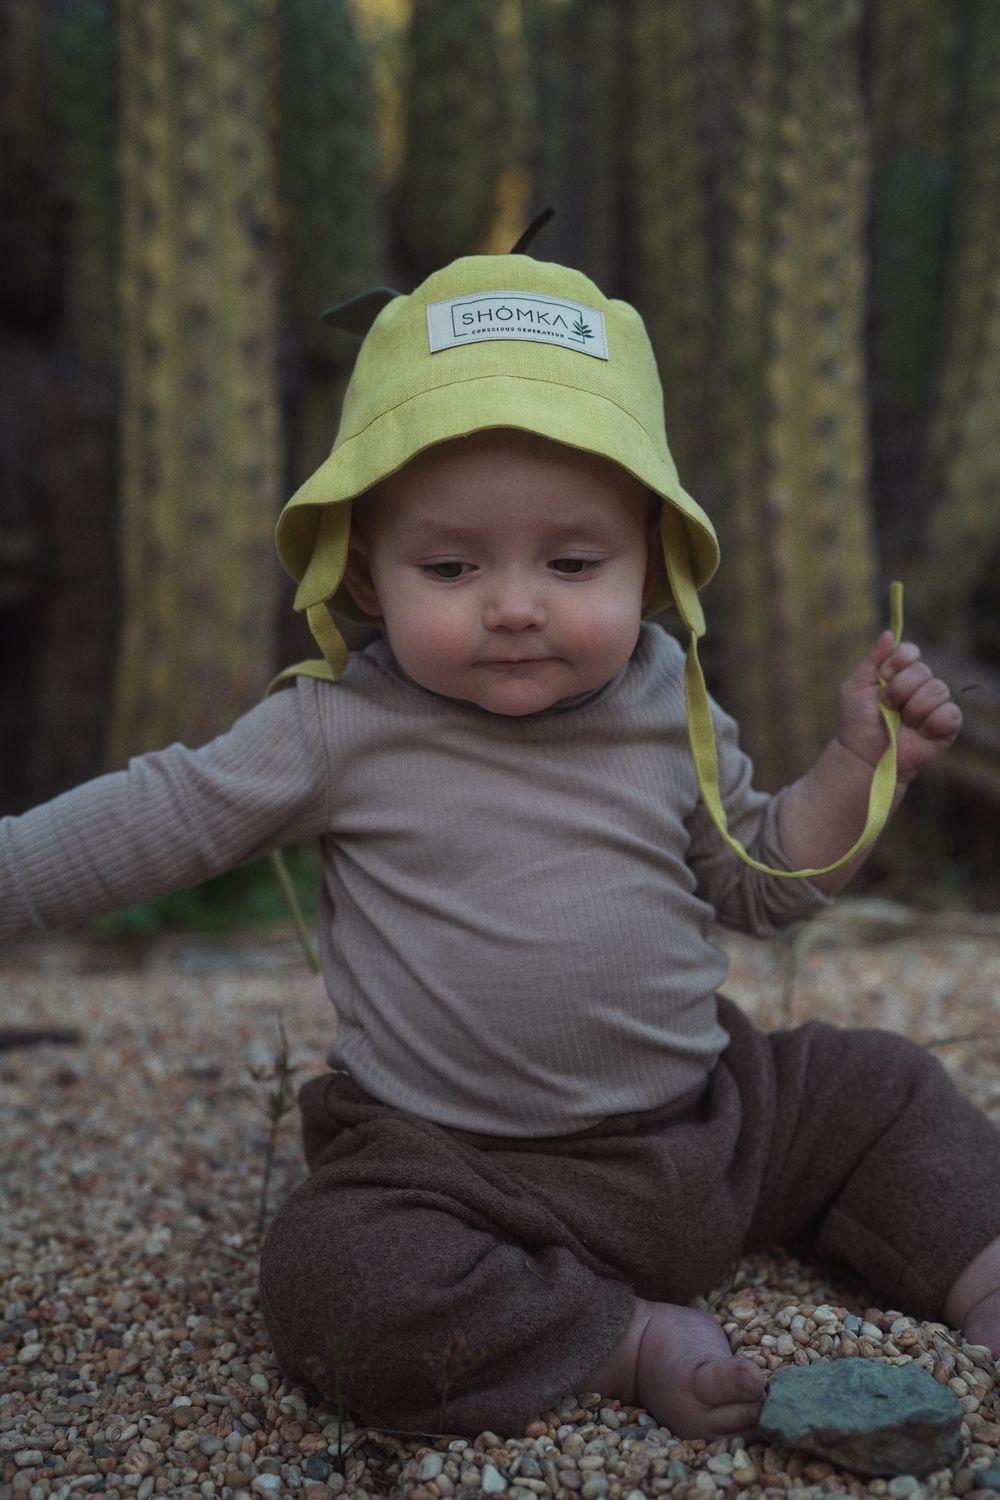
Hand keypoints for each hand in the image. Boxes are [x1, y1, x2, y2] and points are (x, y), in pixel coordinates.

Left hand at [837, 631, 962, 783]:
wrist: (862, 755)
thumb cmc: (856, 723)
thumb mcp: (856, 686)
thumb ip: (872, 659)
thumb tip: (889, 633)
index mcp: (899, 673)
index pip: (910, 651)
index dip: (898, 661)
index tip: (883, 676)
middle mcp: (919, 686)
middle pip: (923, 670)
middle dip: (899, 689)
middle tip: (886, 706)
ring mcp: (933, 705)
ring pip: (937, 689)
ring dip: (913, 708)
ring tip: (900, 723)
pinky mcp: (946, 726)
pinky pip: (950, 712)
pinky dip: (931, 722)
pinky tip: (918, 732)